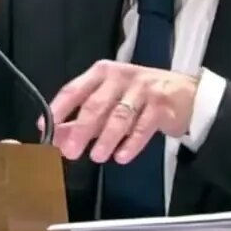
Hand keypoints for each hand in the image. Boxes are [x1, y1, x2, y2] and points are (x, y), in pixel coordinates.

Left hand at [45, 59, 197, 164]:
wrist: (184, 93)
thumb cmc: (139, 97)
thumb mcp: (108, 104)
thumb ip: (80, 120)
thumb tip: (54, 135)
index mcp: (101, 74)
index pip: (74, 89)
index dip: (59, 110)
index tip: (46, 129)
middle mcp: (120, 77)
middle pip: (96, 104)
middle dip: (81, 130)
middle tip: (70, 152)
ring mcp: (142, 89)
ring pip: (120, 115)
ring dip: (106, 138)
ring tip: (97, 156)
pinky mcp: (161, 104)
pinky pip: (143, 126)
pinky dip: (131, 143)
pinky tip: (122, 156)